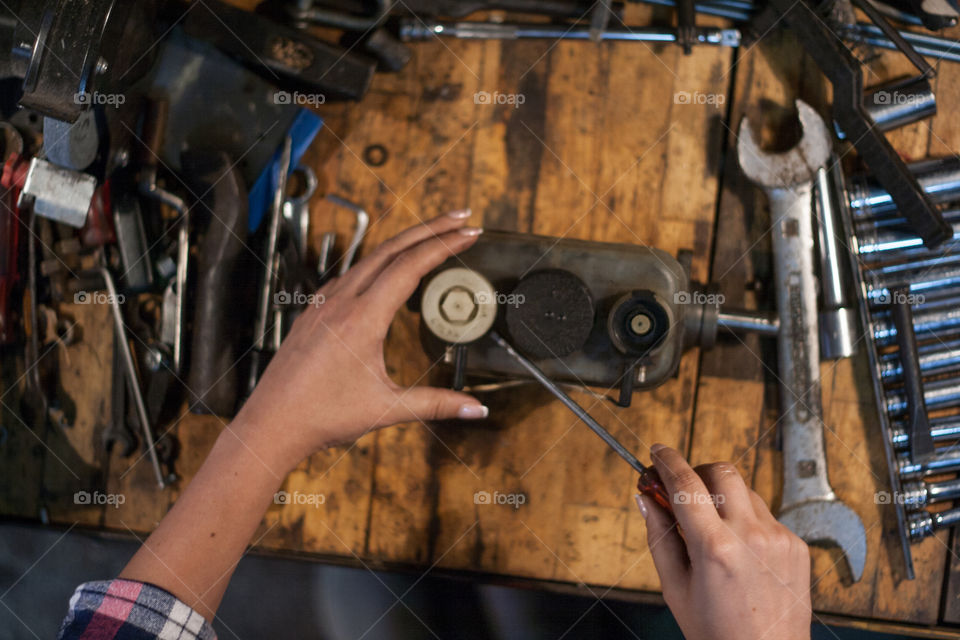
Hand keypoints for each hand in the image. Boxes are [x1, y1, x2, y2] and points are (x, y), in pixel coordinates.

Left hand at [234, 211, 487, 471]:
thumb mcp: (386, 410)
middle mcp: (341, 301)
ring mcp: (324, 303)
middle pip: (393, 248)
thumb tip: (476, 407)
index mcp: (362, 318)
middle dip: (431, 228)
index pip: (411, 266)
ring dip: (405, 242)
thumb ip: (436, 404)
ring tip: (432, 236)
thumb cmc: (320, 416)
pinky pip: (350, 274)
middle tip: (462, 217)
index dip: (445, 245)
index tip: (469, 233)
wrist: (271, 422)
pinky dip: (379, 262)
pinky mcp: (314, 311)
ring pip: (370, 257)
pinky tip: (388, 271)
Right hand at [638, 444, 810, 639]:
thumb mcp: (675, 588)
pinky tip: (739, 549)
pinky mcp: (796, 545)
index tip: (658, 451)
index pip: (686, 484)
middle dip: (698, 471)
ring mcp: (779, 538)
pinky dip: (746, 520)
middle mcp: (751, 537)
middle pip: (722, 471)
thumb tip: (646, 500)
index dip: (668, 460)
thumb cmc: (717, 633)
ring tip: (712, 527)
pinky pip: (765, 515)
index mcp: (715, 548)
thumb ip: (659, 537)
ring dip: (723, 497)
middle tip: (684, 488)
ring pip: (745, 491)